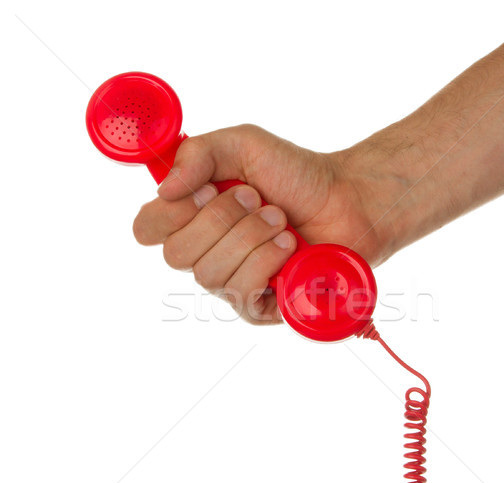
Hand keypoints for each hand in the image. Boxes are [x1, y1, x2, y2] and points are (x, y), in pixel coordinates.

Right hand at [132, 124, 408, 323]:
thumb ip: (197, 154)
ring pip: (210, 274)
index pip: (146, 230)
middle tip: (257, 200)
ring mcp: (230, 283)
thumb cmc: (297, 174)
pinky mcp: (257, 307)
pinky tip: (289, 248)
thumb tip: (164, 190)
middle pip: (177, 255)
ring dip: (251, 237)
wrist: (346, 201)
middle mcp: (205, 253)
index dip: (170, 213)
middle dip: (221, 220)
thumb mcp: (243, 144)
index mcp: (192, 217)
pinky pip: (241, 292)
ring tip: (280, 221)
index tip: (206, 189)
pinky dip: (267, 261)